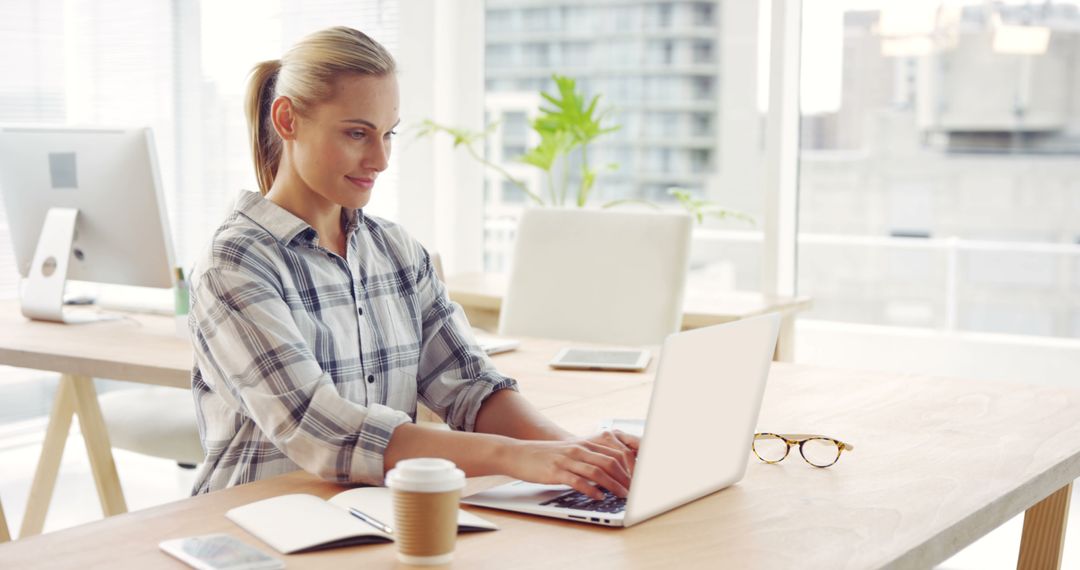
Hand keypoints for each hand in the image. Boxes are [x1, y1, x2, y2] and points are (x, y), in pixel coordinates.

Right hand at [498, 429, 639, 499]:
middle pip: (610, 462)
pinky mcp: (556, 472)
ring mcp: (567, 460)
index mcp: (584, 444)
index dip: (629, 467)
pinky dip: (591, 490)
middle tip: (634, 491)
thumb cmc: (545, 456)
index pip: (614, 453)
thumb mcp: (569, 452)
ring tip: (622, 496)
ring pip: (597, 472)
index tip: (638, 480)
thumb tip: (609, 472)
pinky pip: (578, 481)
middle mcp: (578, 450)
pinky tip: (598, 497)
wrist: (518, 454)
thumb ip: (588, 458)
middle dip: (625, 478)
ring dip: (613, 485)